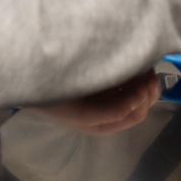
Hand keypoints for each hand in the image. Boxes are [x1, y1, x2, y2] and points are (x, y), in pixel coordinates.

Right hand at [28, 69, 161, 134]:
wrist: (31, 81)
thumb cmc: (58, 101)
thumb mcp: (86, 114)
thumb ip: (115, 111)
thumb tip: (142, 100)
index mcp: (106, 124)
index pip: (138, 113)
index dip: (146, 99)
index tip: (146, 81)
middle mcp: (110, 110)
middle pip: (142, 99)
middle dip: (149, 85)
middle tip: (149, 67)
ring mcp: (106, 92)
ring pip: (136, 85)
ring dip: (143, 74)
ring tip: (142, 59)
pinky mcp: (102, 76)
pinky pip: (125, 73)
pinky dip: (132, 66)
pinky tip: (131, 56)